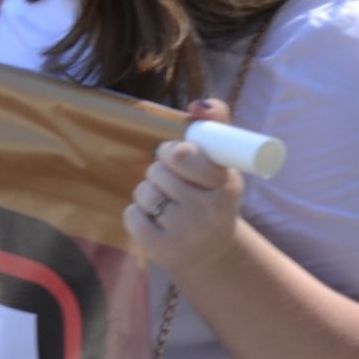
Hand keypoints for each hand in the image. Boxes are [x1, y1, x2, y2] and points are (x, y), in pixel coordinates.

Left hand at [123, 99, 246, 276]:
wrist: (212, 252)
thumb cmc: (213, 197)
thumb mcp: (223, 164)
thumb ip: (215, 125)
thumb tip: (197, 105)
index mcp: (226, 185)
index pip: (183, 155)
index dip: (171, 152)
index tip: (176, 156)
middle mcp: (209, 211)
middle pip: (158, 172)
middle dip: (159, 172)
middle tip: (171, 181)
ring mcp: (186, 233)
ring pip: (144, 192)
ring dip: (148, 192)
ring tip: (164, 202)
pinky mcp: (162, 250)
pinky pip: (131, 215)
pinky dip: (136, 213)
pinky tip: (153, 220)